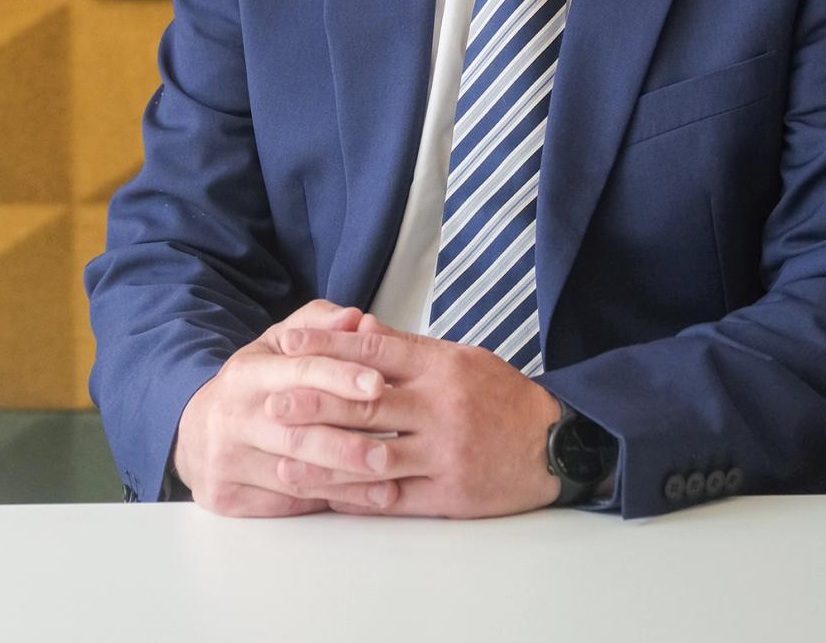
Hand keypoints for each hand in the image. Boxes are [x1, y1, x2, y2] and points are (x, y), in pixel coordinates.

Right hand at [172, 300, 401, 516]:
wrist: (194, 432)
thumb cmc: (250, 386)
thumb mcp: (275, 345)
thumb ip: (318, 326)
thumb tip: (356, 318)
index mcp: (246, 373)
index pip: (298, 372)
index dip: (340, 377)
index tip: (378, 385)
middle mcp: (232, 417)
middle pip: (296, 435)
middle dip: (347, 445)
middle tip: (389, 451)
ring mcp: (225, 461)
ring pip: (294, 476)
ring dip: (346, 482)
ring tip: (388, 479)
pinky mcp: (226, 496)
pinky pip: (285, 504)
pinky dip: (327, 502)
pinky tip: (361, 498)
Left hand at [275, 314, 561, 517]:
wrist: (554, 443)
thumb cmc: (501, 396)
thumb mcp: (460, 357)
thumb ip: (408, 349)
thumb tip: (357, 329)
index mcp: (441, 365)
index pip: (375, 348)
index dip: (328, 345)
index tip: (289, 344)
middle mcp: (439, 406)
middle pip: (365, 403)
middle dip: (313, 403)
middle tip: (271, 402)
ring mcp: (443, 452)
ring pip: (371, 455)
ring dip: (323, 458)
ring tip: (283, 457)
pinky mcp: (448, 493)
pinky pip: (391, 497)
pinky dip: (354, 496)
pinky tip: (324, 494)